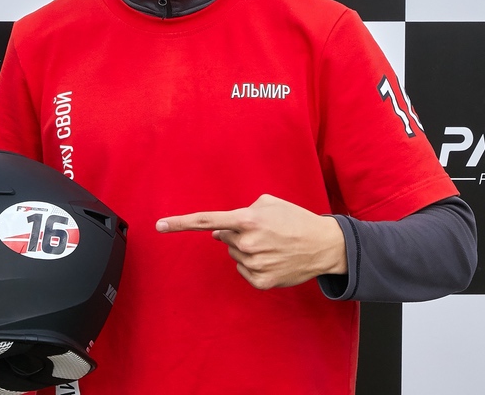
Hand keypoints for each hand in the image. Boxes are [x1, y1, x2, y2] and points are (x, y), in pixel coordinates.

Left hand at [156, 194, 347, 289]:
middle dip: (237, 234)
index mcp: (247, 220)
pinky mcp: (261, 281)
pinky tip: (273, 259)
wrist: (324, 245)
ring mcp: (253, 264)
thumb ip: (240, 212)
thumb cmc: (295, 219)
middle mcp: (246, 243)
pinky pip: (244, 271)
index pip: (206, 221)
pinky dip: (254, 265)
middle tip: (264, 231)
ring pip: (234, 255)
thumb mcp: (269, 203)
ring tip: (273, 244)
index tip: (159, 225)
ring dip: (247, 249)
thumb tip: (217, 233)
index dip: (180, 223)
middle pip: (224, 238)